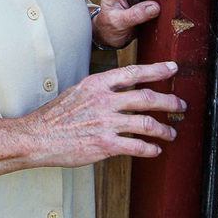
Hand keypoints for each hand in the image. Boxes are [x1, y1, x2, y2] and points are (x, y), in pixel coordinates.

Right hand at [0, 62, 185, 177]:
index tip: (172, 67)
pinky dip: (151, 149)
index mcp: (95, 85)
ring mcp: (105, 123)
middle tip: (180, 105)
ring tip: (171, 132)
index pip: (132, 72)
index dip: (156, 69)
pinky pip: (138, 146)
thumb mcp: (75, 93)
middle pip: (147, 97)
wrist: (37, 136)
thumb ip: (98, 91)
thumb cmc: (54, 116)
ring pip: (148, 124)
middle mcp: (103, 101)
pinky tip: (154, 150)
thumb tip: (119, 92)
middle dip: (170, 101)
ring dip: (165, 129)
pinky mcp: (105, 144)